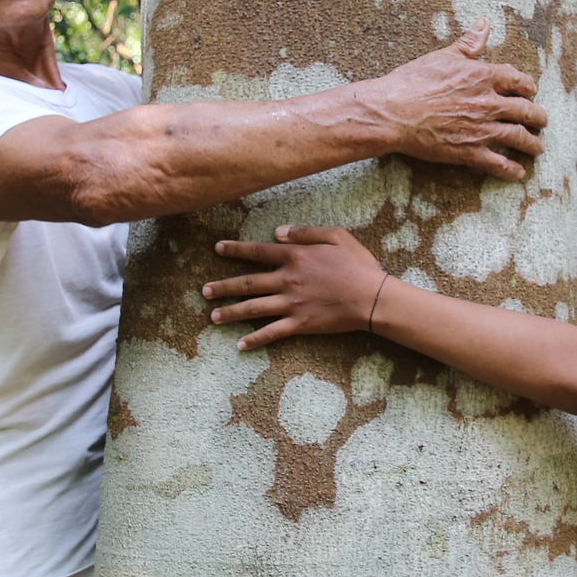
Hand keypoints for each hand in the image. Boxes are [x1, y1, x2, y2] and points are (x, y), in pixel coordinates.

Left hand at [205, 226, 387, 350]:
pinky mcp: (300, 323)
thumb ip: (305, 232)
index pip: (257, 251)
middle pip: (247, 282)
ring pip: (253, 308)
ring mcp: (291, 303)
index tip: (218, 248)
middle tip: (204, 290)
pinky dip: (255, 340)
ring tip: (213, 316)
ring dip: (231, 312)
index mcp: (295, 256)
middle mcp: (287, 279)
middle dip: (223, 286)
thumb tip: (277, 231)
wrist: (372, 297)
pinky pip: (272, 333)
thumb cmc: (358, 264)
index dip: (236, 249)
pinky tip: (240, 345)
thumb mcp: (336, 236)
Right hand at [355, 26, 546, 180]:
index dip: (529, 87)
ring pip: (518, 138)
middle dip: (538, 117)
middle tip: (542, 121)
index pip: (518, 80)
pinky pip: (498, 163)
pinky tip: (519, 173)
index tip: (531, 92)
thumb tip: (484, 22)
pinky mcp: (469, 152)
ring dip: (532, 144)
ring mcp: (481, 129)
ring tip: (538, 148)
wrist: (393, 112)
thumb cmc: (413, 81)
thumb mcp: (443, 56)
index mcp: (483, 76)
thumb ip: (468, 42)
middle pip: (525, 111)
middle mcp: (488, 103)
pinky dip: (512, 170)